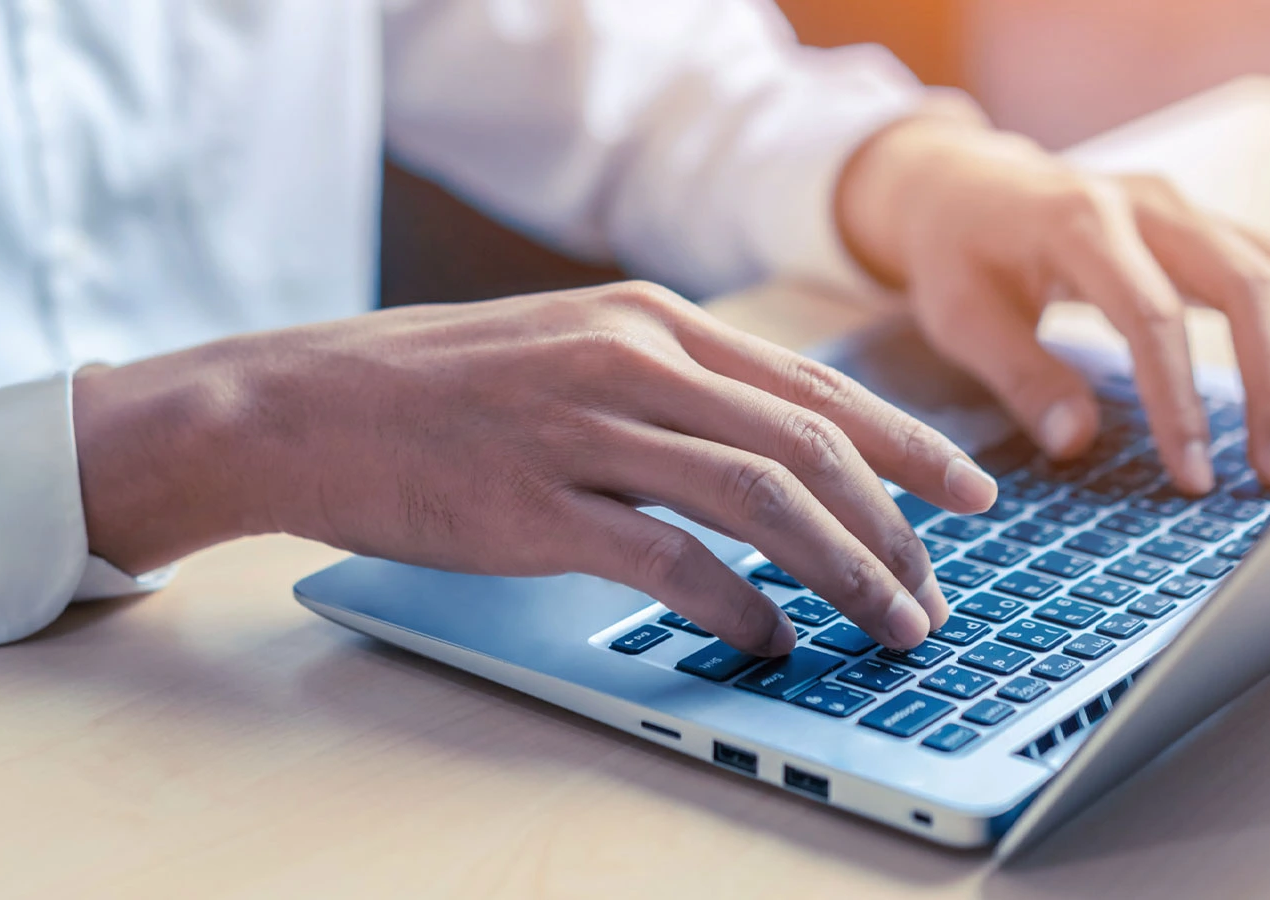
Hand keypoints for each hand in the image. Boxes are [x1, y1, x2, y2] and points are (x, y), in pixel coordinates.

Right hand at [73, 283, 1001, 653]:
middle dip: (896, 526)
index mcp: (651, 321)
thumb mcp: (565, 350)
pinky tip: (768, 639)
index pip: (814, 387)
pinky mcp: (539, 505)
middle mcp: (635, 360)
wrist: (302, 405)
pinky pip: (673, 560)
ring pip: (765, 499)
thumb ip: (662, 388)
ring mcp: (586, 429)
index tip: (967, 495)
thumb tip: (762, 454)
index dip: (908, 446)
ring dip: (846, 570)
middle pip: (811, 444)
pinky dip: (739, 606)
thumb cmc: (431, 388)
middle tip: (933, 592)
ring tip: (886, 625)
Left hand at [838, 110, 1269, 492]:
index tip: (1194, 476)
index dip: (1180, 402)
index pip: (1151, 317)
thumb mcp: (958, 315)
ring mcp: (1190, 209)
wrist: (963, 183)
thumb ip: (1018, 375)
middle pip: (1249, 285)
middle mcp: (1150, 204)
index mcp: (1079, 222)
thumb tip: (1075, 443)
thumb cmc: (957, 254)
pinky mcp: (1211, 226)